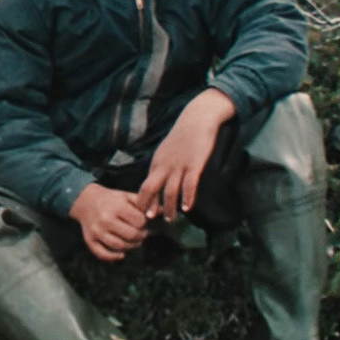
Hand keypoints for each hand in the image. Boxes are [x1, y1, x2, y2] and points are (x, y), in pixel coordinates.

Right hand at [69, 183, 147, 261]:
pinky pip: (101, 253)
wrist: (85, 200)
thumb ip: (144, 203)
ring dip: (131, 247)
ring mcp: (97, 230)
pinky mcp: (89, 239)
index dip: (144, 223)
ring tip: (134, 241)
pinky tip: (121, 255)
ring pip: (119, 245)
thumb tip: (166, 210)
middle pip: (131, 235)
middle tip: (141, 234)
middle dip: (141, 236)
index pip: (139, 221)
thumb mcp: (126, 196)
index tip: (142, 222)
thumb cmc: (110, 199)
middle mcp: (106, 219)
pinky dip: (113, 257)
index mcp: (116, 206)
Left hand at [136, 88, 234, 221]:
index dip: (143, 200)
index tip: (142, 213)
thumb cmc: (182, 137)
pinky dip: (188, 197)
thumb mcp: (166, 152)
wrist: (197, 120)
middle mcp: (164, 165)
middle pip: (151, 188)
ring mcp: (179, 165)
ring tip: (170, 219)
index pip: (145, 185)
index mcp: (156, 163)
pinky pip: (189, 184)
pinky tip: (188, 208)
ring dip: (169, 207)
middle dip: (150, 205)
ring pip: (170, 191)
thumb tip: (158, 185)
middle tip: (150, 220)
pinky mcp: (194, 164)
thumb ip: (162, 168)